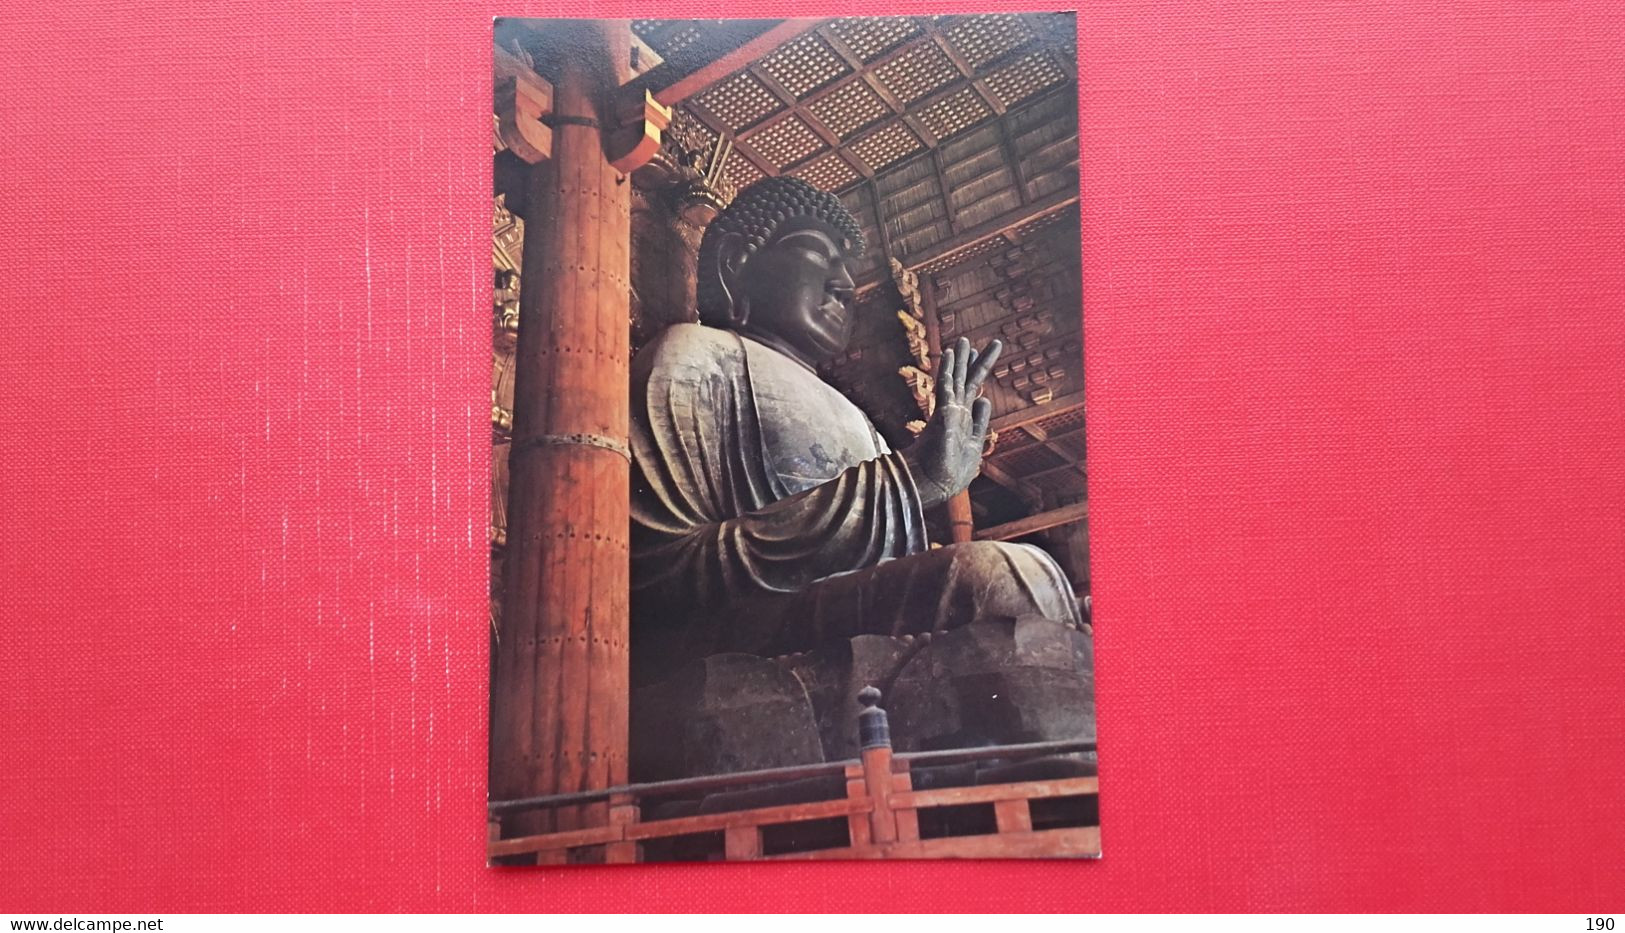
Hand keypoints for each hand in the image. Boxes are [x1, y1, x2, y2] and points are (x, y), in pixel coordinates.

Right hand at [902, 337, 1000, 507]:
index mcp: (963, 420)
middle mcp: (955, 412)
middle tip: (972, 342)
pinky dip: (948, 369)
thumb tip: (984, 399)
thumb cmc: (952, 471)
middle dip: (971, 361)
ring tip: (964, 340)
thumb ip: (980, 422)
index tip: (977, 361)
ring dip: (960, 360)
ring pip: (957, 379)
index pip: (971, 393)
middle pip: (966, 381)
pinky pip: (947, 386)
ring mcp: (949, 411)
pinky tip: (950, 353)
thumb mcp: (975, 445)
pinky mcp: (944, 413)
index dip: (976, 376)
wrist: (934, 483)